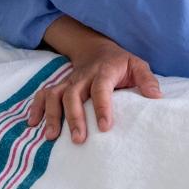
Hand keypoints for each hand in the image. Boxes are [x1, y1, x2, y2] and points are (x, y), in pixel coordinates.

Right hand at [28, 42, 161, 143]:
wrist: (97, 48)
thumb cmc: (120, 63)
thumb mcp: (137, 65)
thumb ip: (146, 79)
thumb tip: (156, 96)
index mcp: (104, 71)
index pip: (101, 87)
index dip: (102, 106)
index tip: (104, 127)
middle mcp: (83, 76)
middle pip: (74, 93)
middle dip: (75, 117)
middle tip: (78, 139)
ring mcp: (69, 81)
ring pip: (55, 94)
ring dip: (52, 115)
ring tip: (51, 137)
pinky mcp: (59, 85)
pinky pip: (43, 94)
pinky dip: (37, 108)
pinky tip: (33, 124)